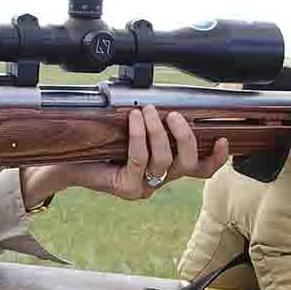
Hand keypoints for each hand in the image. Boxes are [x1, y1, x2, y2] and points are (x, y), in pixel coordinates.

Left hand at [21, 106, 229, 203]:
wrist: (68, 160)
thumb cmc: (100, 144)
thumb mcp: (132, 132)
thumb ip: (153, 125)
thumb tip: (168, 101)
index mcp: (165, 169)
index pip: (199, 170)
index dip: (215, 158)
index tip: (223, 139)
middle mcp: (157, 181)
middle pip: (187, 165)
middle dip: (185, 136)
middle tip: (173, 115)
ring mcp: (143, 187)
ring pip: (164, 160)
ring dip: (158, 132)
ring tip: (149, 112)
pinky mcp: (127, 188)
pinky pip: (140, 159)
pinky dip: (139, 136)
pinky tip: (135, 120)